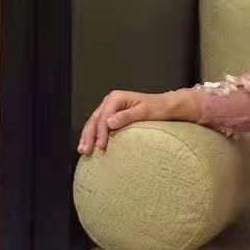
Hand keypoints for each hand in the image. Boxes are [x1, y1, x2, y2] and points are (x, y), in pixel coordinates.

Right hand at [78, 87, 199, 155]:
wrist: (166, 106)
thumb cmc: (158, 108)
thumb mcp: (144, 112)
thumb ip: (127, 116)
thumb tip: (109, 123)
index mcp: (116, 98)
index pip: (104, 117)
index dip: (100, 133)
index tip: (101, 146)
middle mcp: (111, 101)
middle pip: (95, 120)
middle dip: (89, 136)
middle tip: (86, 150)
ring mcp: (111, 108)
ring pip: (94, 122)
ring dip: (87, 136)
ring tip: (83, 150)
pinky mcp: (113, 115)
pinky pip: (99, 125)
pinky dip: (93, 135)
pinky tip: (90, 143)